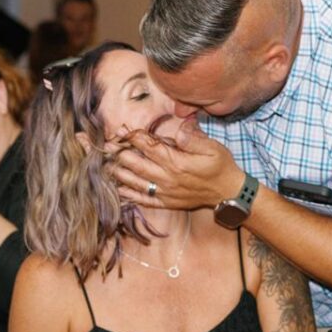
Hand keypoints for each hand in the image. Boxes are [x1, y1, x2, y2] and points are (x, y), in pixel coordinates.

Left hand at [109, 126, 243, 212]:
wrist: (228, 193)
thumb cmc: (220, 166)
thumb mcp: (213, 148)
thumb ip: (193, 138)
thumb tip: (179, 128)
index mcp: (177, 162)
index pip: (149, 147)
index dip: (133, 137)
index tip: (121, 131)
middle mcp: (167, 178)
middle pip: (135, 164)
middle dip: (119, 153)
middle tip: (104, 146)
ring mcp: (164, 192)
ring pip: (134, 182)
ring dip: (118, 172)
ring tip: (103, 164)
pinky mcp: (165, 202)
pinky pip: (142, 199)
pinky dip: (127, 194)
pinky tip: (116, 189)